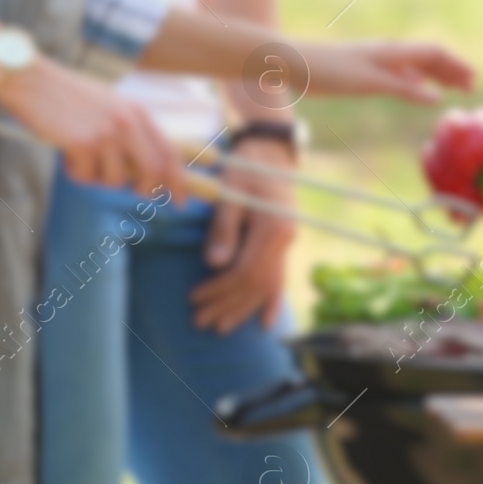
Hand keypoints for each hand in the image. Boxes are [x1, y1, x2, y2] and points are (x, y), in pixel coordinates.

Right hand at [0, 60, 187, 201]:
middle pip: (153, 173)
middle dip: (146, 190)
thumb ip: (131, 132)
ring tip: (83, 160)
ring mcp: (106, 133)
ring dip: (99, 180)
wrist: (31, 80)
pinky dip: (76, 175)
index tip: (180, 202)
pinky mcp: (83, 144)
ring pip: (116, 181)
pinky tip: (66, 156)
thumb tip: (147, 173)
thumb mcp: (110, 106)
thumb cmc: (67, 97)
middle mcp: (127, 122)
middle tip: (135, 193)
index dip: (179, 181)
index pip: (169, 152)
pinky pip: (87, 178)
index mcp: (137, 112)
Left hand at [188, 138, 295, 332]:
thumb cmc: (244, 170)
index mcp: (273, 229)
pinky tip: (264, 324)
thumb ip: (223, 229)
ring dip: (242, 309)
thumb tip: (214, 265)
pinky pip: (279, 280)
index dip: (219, 289)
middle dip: (227, 305)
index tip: (195, 298)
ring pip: (266, 287)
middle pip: (255, 284)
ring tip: (220, 328)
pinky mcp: (283, 246)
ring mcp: (287, 245)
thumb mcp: (229, 193)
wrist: (269, 155)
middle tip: (201, 322)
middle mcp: (285, 241)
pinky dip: (271, 302)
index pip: (245, 272)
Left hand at [298, 39, 474, 104]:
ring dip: (436, 75)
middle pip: (428, 58)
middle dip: (451, 70)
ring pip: (415, 66)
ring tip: (451, 88)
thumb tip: (437, 98)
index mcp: (393, 52)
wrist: (292, 62)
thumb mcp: (369, 83)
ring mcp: (377, 61)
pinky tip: (417, 91)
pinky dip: (416, 82)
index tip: (473, 80)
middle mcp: (388, 53)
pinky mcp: (364, 71)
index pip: (434, 53)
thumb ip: (404, 89)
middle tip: (470, 87)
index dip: (455, 65)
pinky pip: (400, 74)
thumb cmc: (329, 70)